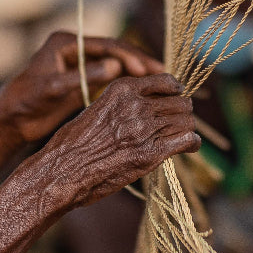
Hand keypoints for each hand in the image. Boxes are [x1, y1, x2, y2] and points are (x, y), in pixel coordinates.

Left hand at [0, 31, 167, 143]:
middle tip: (163, 74)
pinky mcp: (83, 80)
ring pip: (116, 64)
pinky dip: (128, 83)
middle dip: (139, 62)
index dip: (128, 56)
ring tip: (161, 83)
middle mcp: (75, 49)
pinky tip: (145, 92)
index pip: (105, 44)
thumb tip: (115, 66)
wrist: (10, 121)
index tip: (146, 70)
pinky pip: (111, 78)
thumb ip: (83, 76)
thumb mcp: (53, 89)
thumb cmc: (25, 102)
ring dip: (137, 72)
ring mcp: (80, 64)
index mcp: (65, 42)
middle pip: (114, 51)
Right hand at [38, 71, 200, 207]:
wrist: (62, 171)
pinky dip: (191, 144)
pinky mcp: (151, 154)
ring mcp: (145, 129)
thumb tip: (141, 107)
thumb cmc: (72, 144)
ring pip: (187, 121)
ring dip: (186, 129)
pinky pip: (187, 141)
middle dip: (182, 112)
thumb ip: (120, 104)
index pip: (166, 81)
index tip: (176, 97)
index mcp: (122, 90)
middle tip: (179, 122)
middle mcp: (136, 105)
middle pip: (181, 102)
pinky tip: (186, 147)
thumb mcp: (95, 110)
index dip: (175, 90)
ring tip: (181, 137)